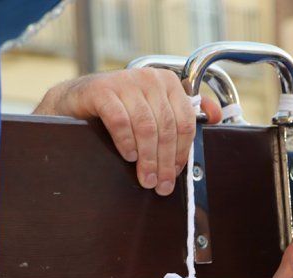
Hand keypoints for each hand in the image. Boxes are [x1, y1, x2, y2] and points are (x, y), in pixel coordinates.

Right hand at [35, 68, 221, 194]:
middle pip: (167, 128)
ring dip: (147, 158)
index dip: (182, 152)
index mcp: (167, 83)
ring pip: (147, 128)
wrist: (75, 102)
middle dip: (165, 162)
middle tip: (160, 185)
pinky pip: (121, 121)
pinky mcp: (102, 90)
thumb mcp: (154, 110)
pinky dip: (127, 142)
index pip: (184, 122)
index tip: (176, 173)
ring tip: (145, 178)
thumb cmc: (119, 110)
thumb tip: (217, 116)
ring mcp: (126, 81)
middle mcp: (149, 78)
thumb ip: (182, 113)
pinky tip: (128, 155)